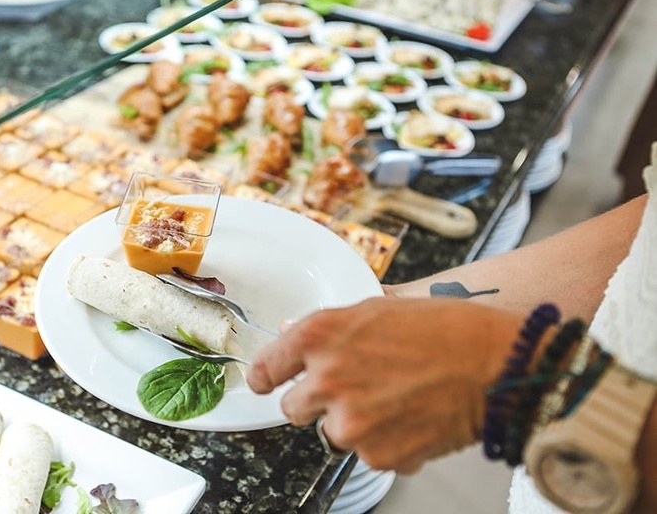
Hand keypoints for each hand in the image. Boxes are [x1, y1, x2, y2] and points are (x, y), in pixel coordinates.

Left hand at [247, 297, 522, 472]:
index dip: (265, 377)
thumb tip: (294, 334)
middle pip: (293, 408)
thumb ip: (329, 328)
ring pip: (333, 432)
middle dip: (317, 401)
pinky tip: (413, 417)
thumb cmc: (448, 330)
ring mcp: (350, 422)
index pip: (265, 367)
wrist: (498, 367)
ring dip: (356, 422)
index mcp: (321, 336)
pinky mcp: (377, 455)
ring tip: (396, 399)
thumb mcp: (378, 308)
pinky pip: (368, 454)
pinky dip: (387, 442)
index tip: (265, 382)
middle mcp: (327, 379)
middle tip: (356, 388)